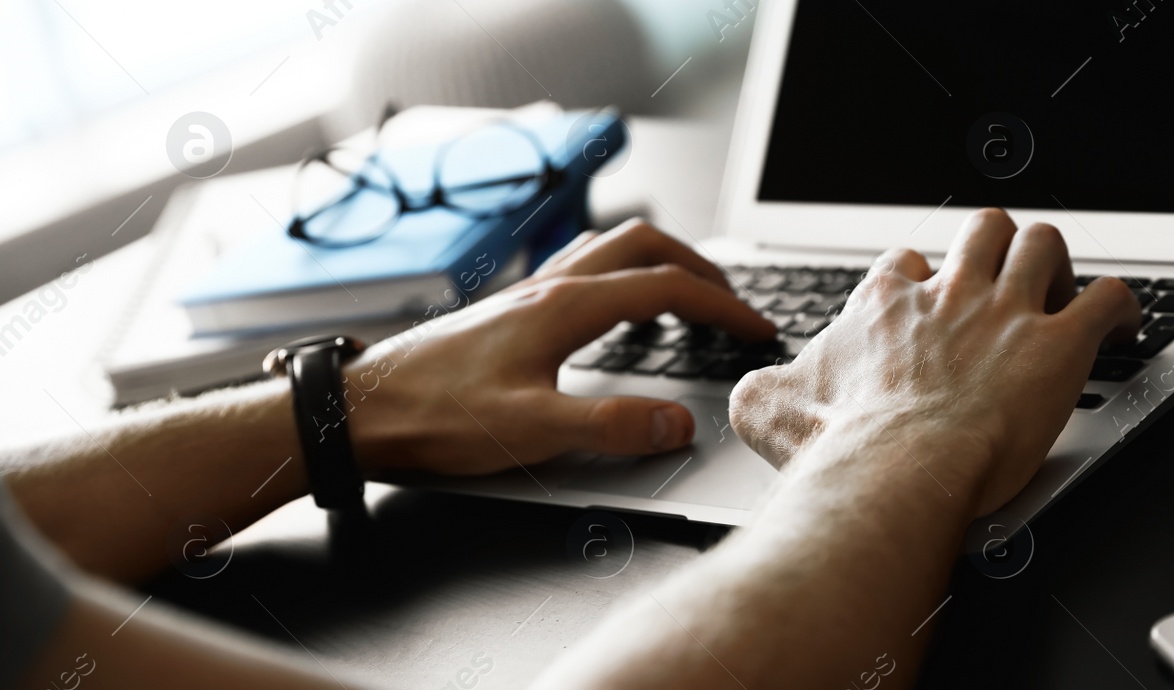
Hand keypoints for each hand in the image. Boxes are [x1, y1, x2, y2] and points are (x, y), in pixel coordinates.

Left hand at [346, 219, 776, 474]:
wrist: (361, 410)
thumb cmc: (434, 417)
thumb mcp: (530, 431)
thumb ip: (610, 427)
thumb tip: (680, 423)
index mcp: (564, 307)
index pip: (667, 286)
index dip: (723, 306)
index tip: (756, 330)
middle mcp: (549, 286)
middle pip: (644, 245)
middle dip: (700, 267)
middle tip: (733, 305)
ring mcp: (528, 293)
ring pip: (611, 251)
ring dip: (660, 264)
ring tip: (689, 301)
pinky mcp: (511, 310)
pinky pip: (583, 272)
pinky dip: (622, 280)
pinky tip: (618, 320)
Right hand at [729, 208, 1139, 516]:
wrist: (890, 472)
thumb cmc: (837, 449)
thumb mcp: (767, 409)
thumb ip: (762, 387)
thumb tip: (755, 390)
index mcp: (885, 305)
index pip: (907, 265)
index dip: (922, 282)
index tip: (928, 305)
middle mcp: (948, 296)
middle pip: (983, 229)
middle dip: (996, 246)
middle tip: (1002, 280)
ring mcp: (1006, 315)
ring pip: (1043, 244)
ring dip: (1056, 263)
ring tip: (1061, 289)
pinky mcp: (1056, 347)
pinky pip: (1107, 299)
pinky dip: (1122, 306)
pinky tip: (1123, 323)